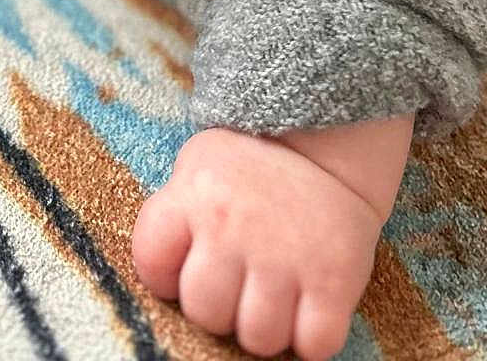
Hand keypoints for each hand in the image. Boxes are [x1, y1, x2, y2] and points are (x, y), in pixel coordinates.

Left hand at [132, 126, 380, 358]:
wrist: (327, 146)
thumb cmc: (251, 168)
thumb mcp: (200, 166)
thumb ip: (176, 216)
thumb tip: (166, 280)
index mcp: (195, 193)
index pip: (151, 264)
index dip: (167, 276)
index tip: (190, 265)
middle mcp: (233, 225)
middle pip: (205, 313)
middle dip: (221, 307)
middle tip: (240, 280)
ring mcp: (284, 255)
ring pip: (259, 339)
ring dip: (267, 326)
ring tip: (275, 292)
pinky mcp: (334, 279)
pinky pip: (313, 346)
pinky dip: (312, 337)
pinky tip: (309, 305)